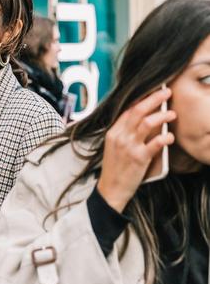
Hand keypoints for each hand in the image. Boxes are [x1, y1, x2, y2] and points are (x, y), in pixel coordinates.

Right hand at [97, 87, 175, 212]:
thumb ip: (125, 133)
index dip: (143, 99)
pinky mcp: (139, 158)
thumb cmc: (114, 170)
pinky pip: (156, 143)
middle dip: (155, 98)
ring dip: (162, 116)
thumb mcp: (113, 147)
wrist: (110, 190)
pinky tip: (170, 137)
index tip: (154, 93)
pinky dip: (165, 137)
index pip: (129, 109)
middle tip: (167, 93)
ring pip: (147, 123)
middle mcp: (120, 137)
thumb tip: (143, 119)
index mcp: (113, 133)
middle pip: (138, 110)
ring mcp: (129, 147)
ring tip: (171, 114)